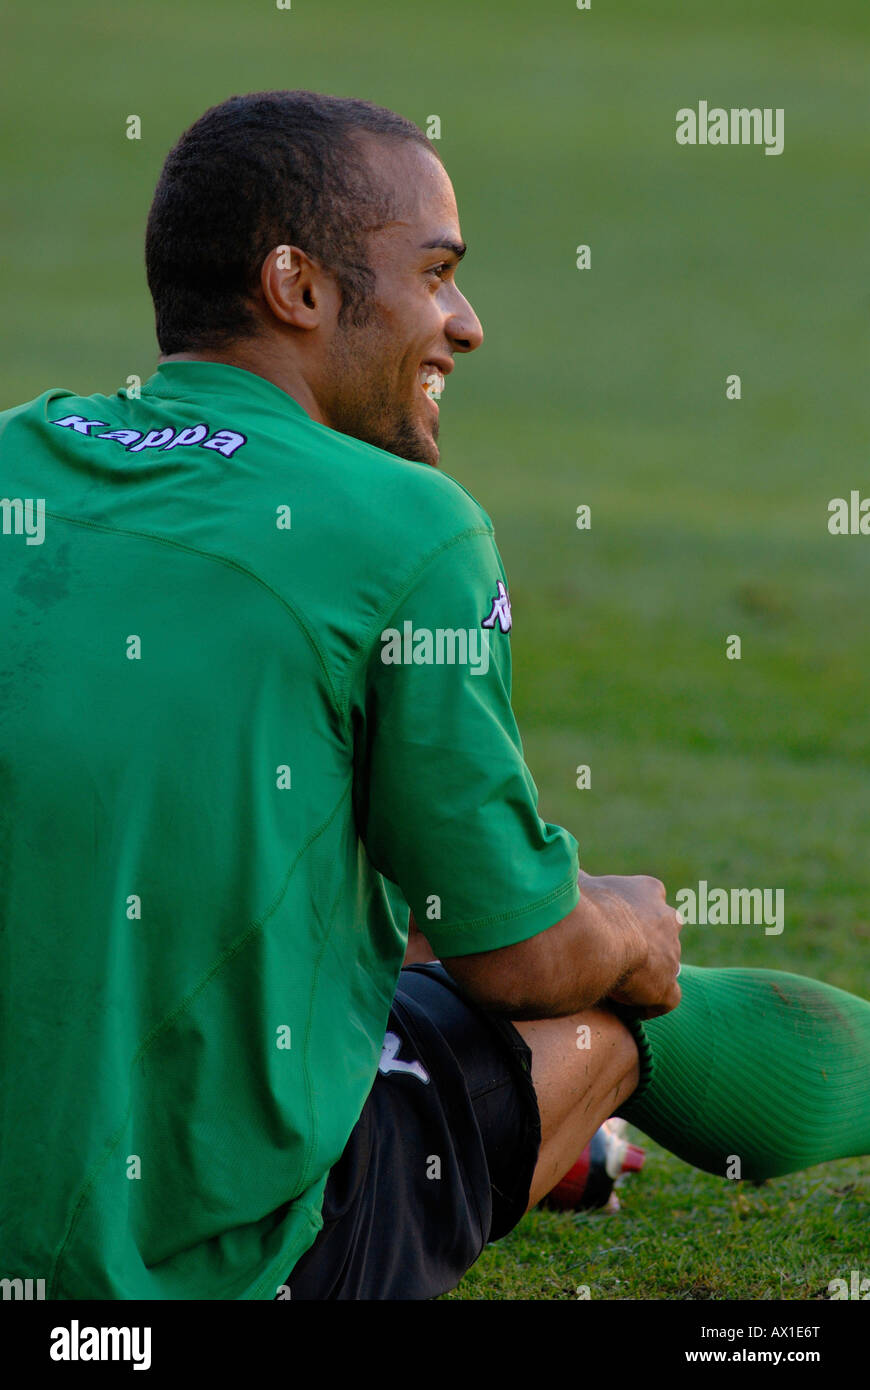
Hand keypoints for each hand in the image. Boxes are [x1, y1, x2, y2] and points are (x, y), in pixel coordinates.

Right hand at [578, 870, 682, 1017]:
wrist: (593, 939)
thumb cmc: (581, 906)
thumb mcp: (577, 882)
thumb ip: (579, 880)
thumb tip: (565, 874)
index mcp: (647, 890)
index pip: (649, 896)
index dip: (632, 911)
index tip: (614, 922)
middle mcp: (668, 919)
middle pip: (664, 930)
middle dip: (647, 942)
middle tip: (617, 954)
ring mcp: (671, 955)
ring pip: (665, 964)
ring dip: (646, 973)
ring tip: (616, 983)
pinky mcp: (667, 986)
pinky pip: (665, 999)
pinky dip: (648, 1004)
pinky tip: (626, 1008)